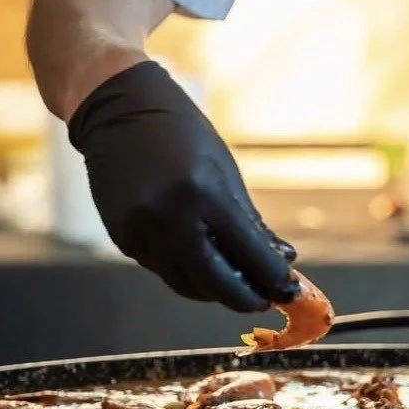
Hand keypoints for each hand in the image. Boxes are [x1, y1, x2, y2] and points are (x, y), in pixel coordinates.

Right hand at [68, 60, 297, 311]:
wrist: (119, 110)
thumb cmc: (182, 134)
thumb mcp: (225, 171)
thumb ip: (250, 223)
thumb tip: (282, 262)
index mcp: (203, 196)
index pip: (250, 258)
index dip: (275, 282)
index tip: (290, 291)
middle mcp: (169, 220)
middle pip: (216, 286)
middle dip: (246, 299)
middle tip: (264, 299)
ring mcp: (142, 234)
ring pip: (187, 284)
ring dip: (215, 289)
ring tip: (235, 281)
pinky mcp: (123, 240)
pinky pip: (163, 269)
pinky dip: (187, 270)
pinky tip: (199, 258)